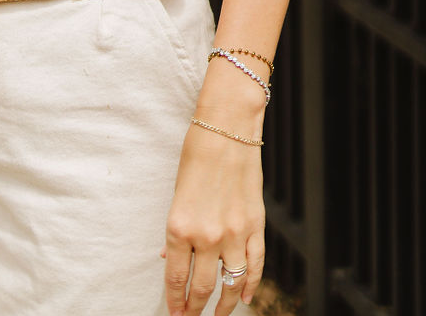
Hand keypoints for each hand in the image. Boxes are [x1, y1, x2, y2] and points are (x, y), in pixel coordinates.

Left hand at [162, 124, 265, 314]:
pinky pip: (255, 267)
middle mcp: (206, 236)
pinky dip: (251, 287)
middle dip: (194, 309)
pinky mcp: (255, 227)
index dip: (174, 301)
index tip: (174, 314)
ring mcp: (234, 234)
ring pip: (230, 284)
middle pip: (201, 287)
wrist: (227, 129)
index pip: (176, 278)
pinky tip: (246, 299)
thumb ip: (177, 230)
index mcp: (179, 226)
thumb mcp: (177, 193)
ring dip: (223, 306)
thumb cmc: (196, 155)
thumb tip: (169, 257)